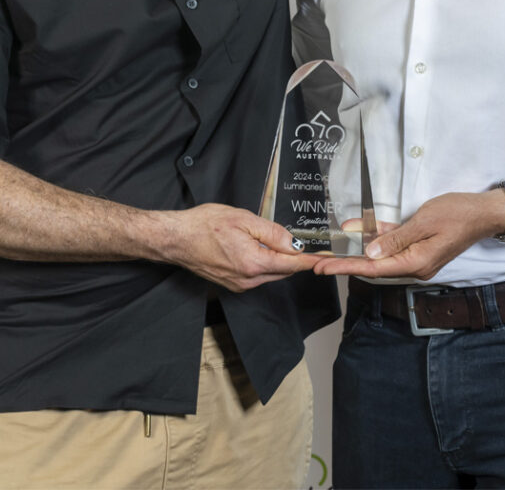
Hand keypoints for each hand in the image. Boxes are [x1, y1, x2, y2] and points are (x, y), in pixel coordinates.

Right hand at [163, 203, 315, 292]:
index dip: (312, 260)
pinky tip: (258, 248)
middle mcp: (248, 279)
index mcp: (254, 263)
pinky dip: (264, 263)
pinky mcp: (232, 284)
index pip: (292, 264)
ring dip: (278, 260)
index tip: (328, 259)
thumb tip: (294, 244)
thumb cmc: (204, 225)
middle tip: (308, 245)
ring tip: (277, 241)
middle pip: (283, 270)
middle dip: (295, 258)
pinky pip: (257, 275)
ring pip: (270, 273)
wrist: (177, 239)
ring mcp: (239, 284)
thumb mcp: (243, 219)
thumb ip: (272, 233)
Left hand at [312, 191, 504, 280]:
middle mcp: (415, 264)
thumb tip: (370, 254)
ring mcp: (417, 255)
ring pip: (380, 253)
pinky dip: (376, 236)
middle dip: (345, 263)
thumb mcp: (424, 222)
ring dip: (356, 250)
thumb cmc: (458, 214)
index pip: (373, 268)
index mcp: (416, 263)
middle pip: (372, 265)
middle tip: (318, 263)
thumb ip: (395, 238)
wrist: (484, 212)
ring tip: (331, 250)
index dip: (346, 267)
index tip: (324, 268)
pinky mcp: (419, 244)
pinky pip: (392, 242)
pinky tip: (358, 229)